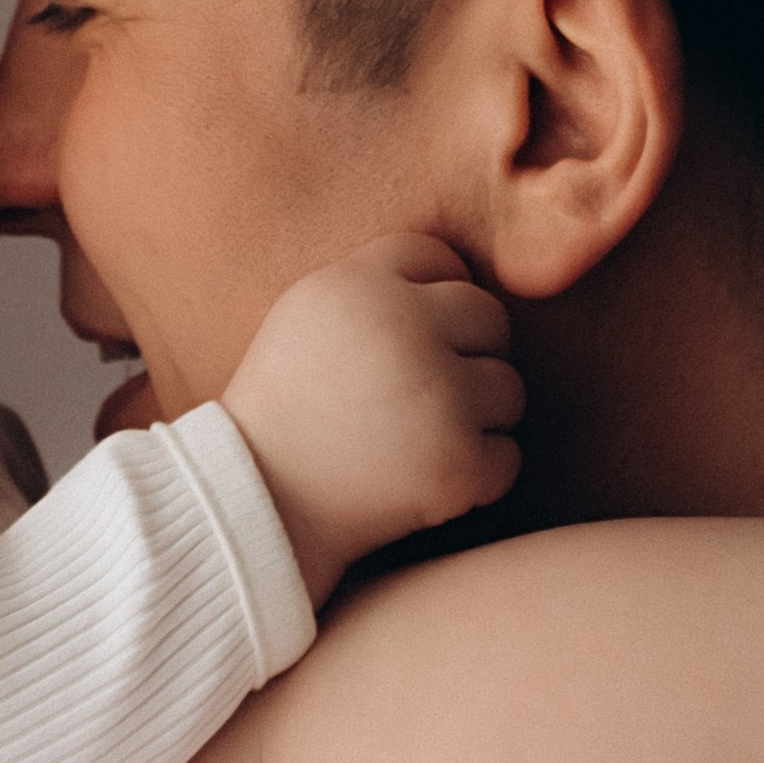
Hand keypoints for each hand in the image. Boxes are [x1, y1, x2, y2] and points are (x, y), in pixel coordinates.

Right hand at [223, 234, 522, 606]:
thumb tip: (456, 277)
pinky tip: (425, 482)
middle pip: (488, 316)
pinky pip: (506, 457)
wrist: (254, 505)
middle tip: (428, 396)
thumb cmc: (282, 414)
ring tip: (418, 441)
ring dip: (478, 418)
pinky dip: (476, 476)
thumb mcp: (304, 319)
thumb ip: (372, 290)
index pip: (435, 256)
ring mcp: (436, 396)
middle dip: (470, 355)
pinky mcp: (456, 462)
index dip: (436, 295)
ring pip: (509, 388)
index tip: (418, 338)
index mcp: (358, 285)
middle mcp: (403, 327)